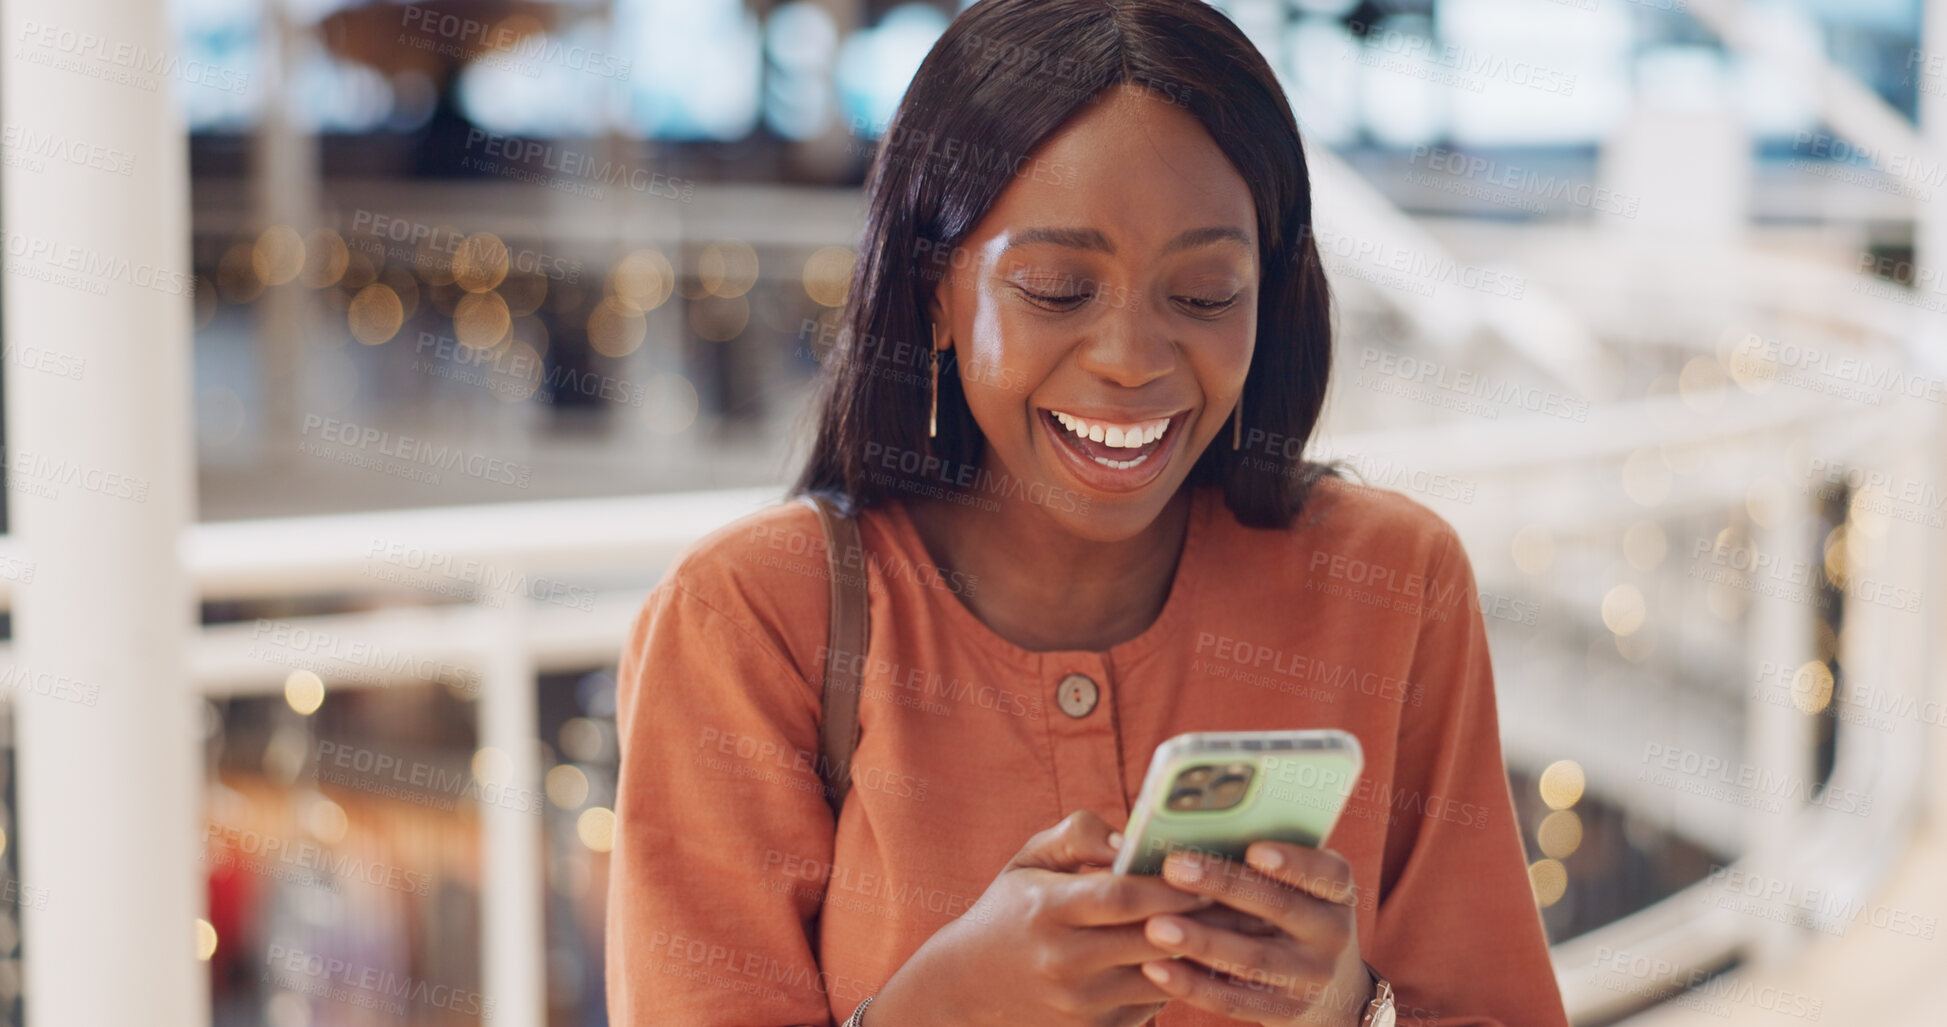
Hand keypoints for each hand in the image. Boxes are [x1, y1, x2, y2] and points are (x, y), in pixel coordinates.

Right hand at [866, 810, 1216, 1026]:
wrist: (967, 990)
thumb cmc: (1008, 911)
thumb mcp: (1027, 860)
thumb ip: (1078, 835)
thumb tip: (1130, 836)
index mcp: (1047, 910)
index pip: (1121, 897)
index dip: (1171, 884)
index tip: (1214, 865)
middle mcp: (1065, 961)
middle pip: (1153, 940)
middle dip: (1207, 918)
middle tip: (1254, 896)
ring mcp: (1080, 1003)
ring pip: (1163, 978)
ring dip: (1208, 955)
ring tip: (1250, 927)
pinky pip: (1153, 1004)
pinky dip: (1186, 982)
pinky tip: (1218, 961)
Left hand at [1135, 842, 1371, 1024]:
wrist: (1328, 985)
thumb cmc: (1291, 911)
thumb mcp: (1296, 885)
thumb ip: (1257, 862)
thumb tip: (1189, 833)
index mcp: (1337, 892)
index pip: (1327, 873)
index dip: (1294, 862)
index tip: (1254, 850)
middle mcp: (1333, 933)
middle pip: (1280, 907)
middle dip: (1224, 886)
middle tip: (1175, 868)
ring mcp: (1312, 977)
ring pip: (1254, 958)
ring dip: (1202, 942)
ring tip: (1156, 926)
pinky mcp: (1285, 1011)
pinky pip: (1235, 999)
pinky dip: (1193, 985)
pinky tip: (1156, 968)